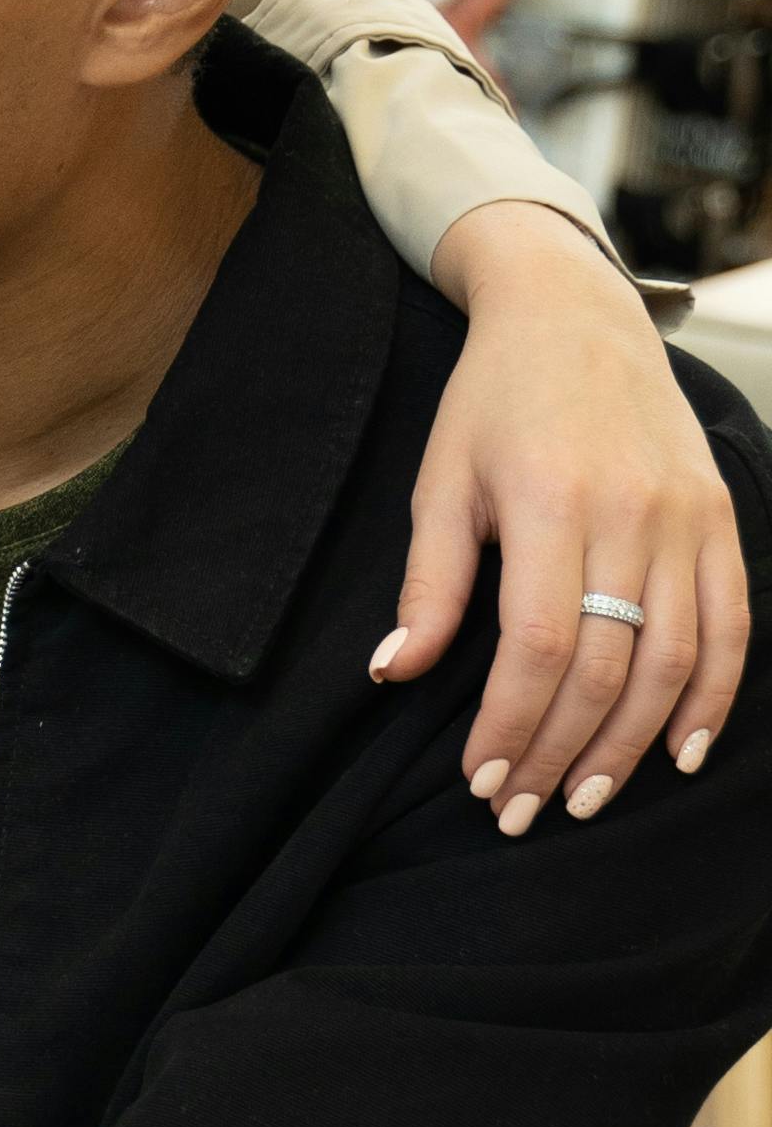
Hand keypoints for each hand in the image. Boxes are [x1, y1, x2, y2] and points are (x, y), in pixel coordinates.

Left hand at [381, 203, 747, 828]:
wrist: (576, 314)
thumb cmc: (493, 400)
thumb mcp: (441, 480)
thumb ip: (427, 584)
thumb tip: (395, 673)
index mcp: (548, 501)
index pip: (538, 647)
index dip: (511, 725)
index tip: (481, 780)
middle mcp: (630, 513)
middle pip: (605, 666)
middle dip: (560, 752)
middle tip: (521, 811)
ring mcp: (686, 517)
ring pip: (672, 660)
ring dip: (631, 745)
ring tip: (584, 798)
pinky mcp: (721, 517)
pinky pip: (731, 624)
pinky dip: (712, 696)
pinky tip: (678, 752)